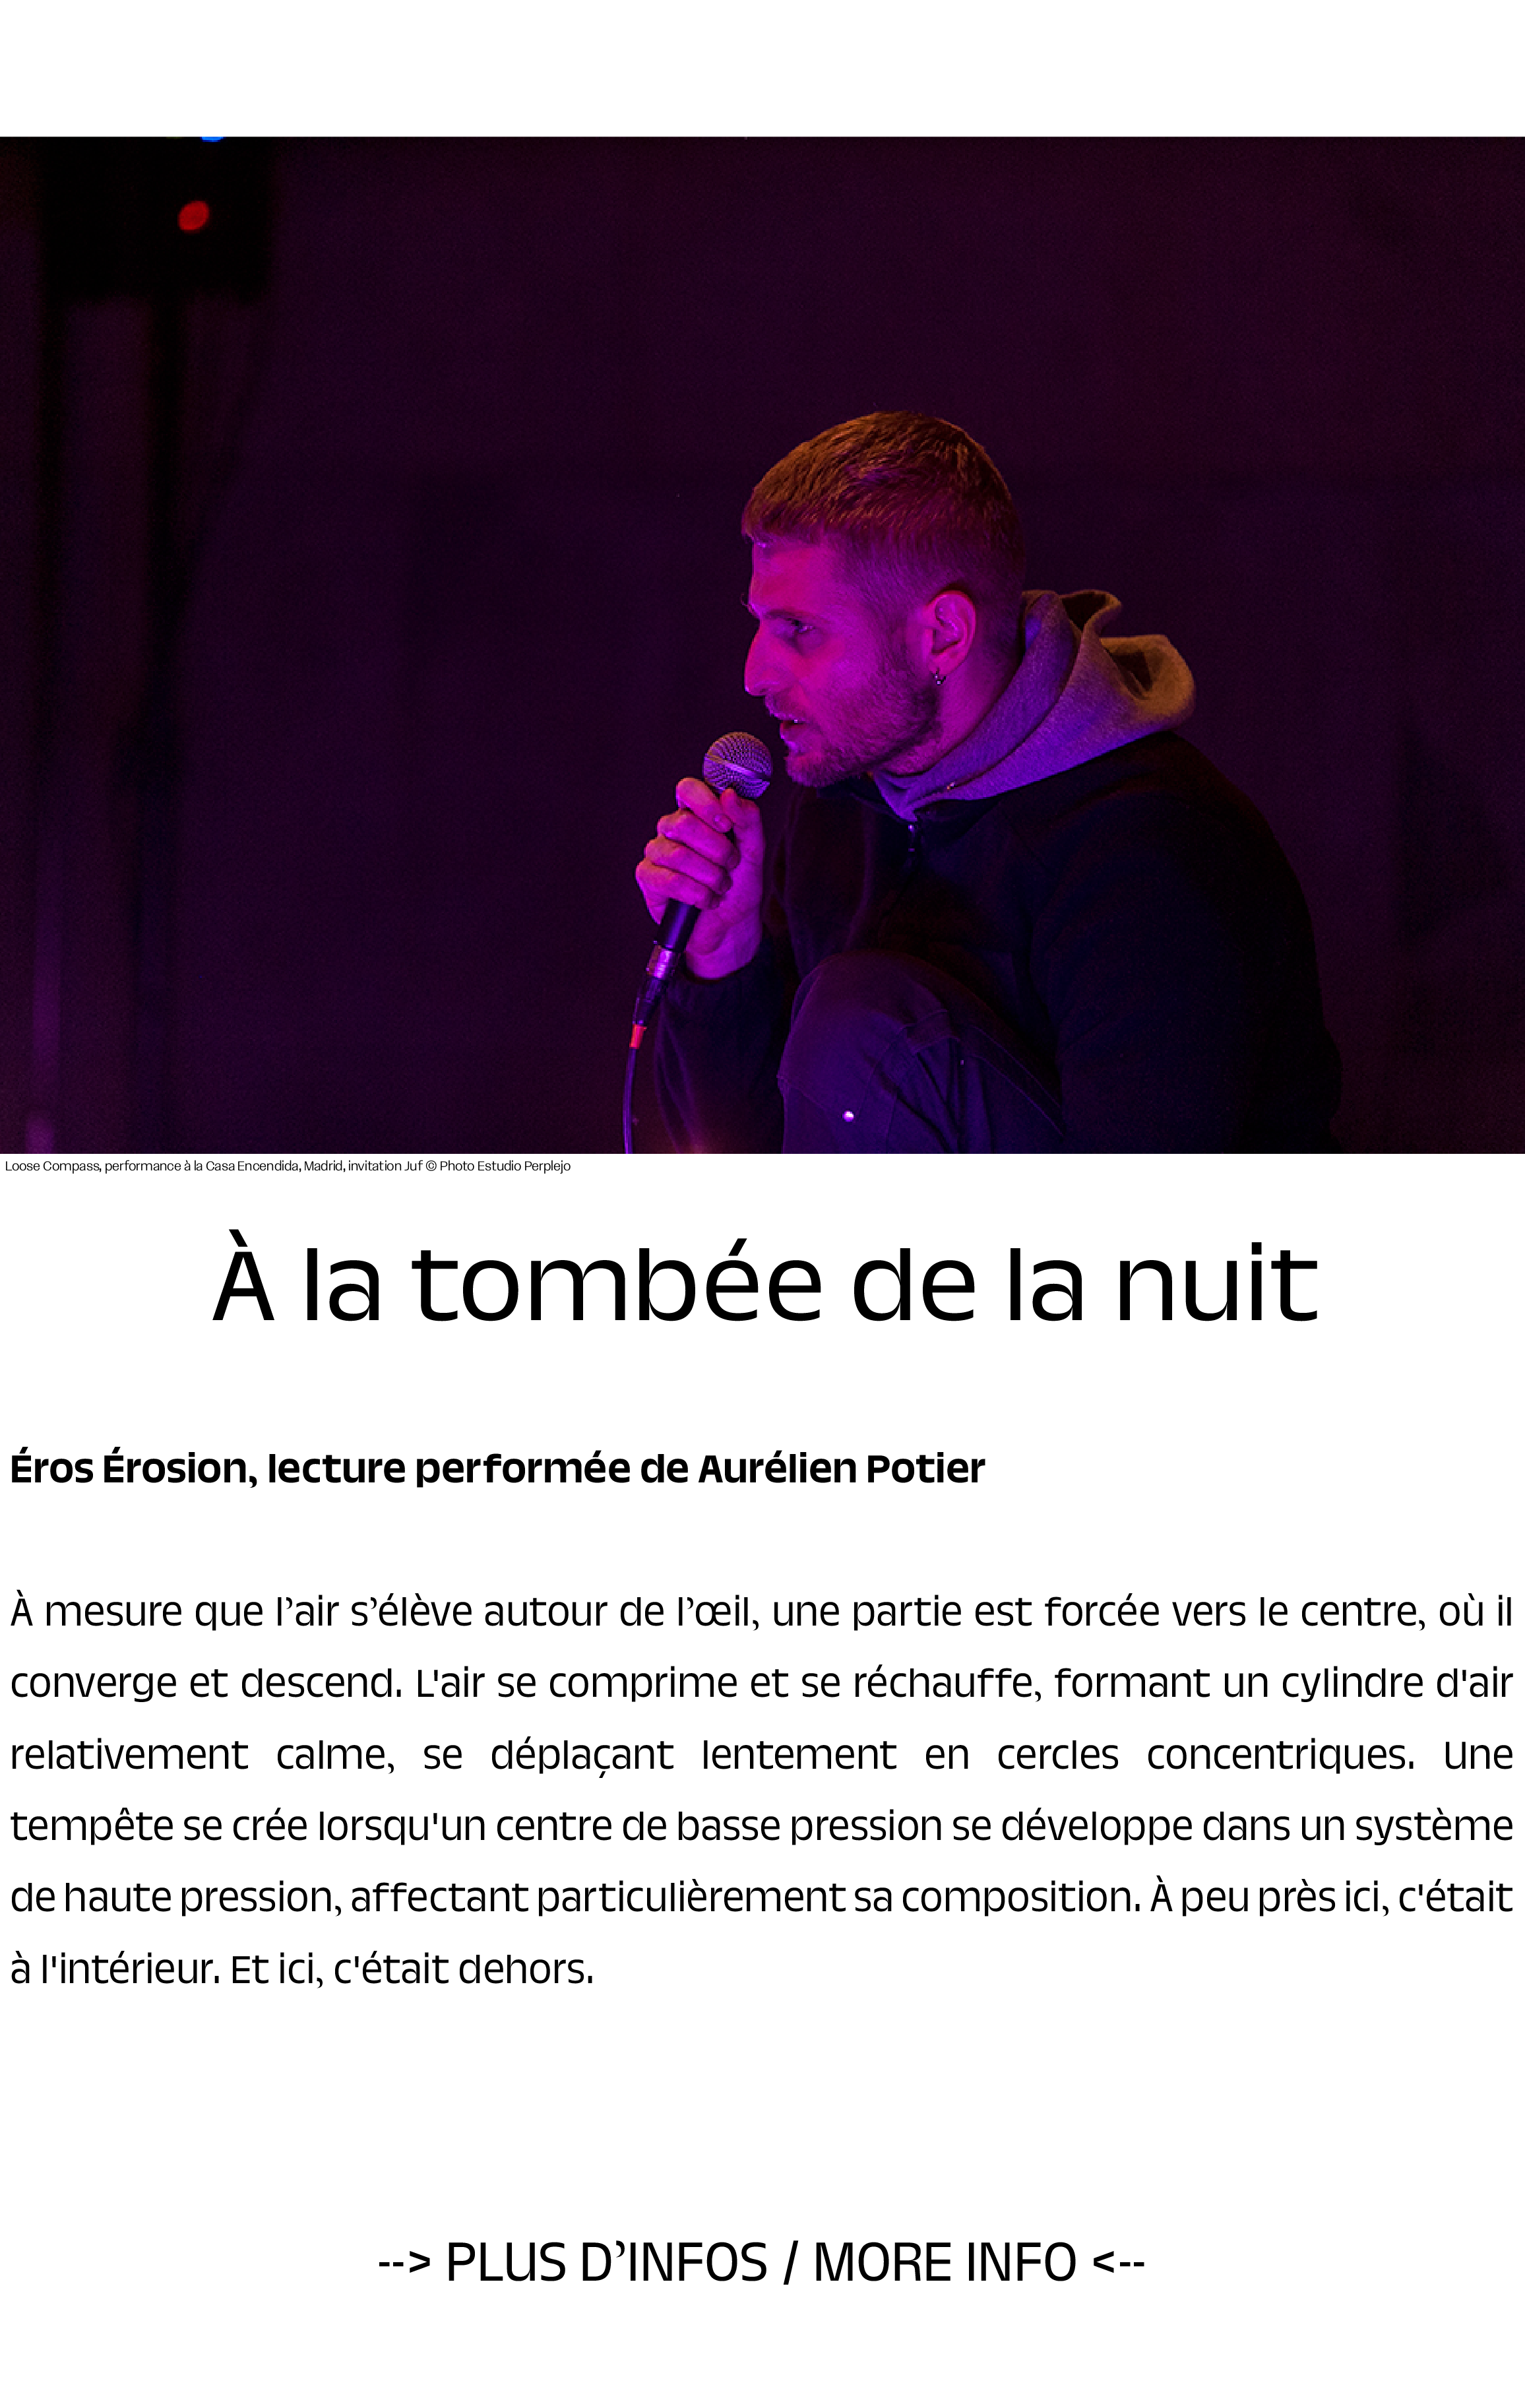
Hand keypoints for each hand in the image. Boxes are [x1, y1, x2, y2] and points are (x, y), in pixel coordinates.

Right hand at [635, 776, 765, 979]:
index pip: (687, 790)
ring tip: (721, 887)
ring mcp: (657, 853)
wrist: (731, 925)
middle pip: (684, 823)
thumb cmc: (739, 886)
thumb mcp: (754, 852)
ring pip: (678, 855)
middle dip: (716, 850)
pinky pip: (668, 880)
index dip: (706, 804)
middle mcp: (672, 829)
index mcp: (695, 815)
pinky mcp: (648, 878)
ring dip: (710, 876)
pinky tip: (706, 900)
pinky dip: (695, 893)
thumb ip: (748, 820)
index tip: (726, 826)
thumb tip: (730, 795)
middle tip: (730, 865)